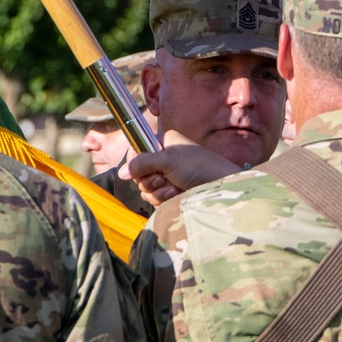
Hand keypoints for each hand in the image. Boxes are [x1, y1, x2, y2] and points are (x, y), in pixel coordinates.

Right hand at [123, 131, 242, 205]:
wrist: (221, 189)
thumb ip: (142, 163)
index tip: (142, 168)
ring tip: (175, 188)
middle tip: (164, 179)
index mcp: (165, 142)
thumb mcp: (169, 160)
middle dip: (150, 180)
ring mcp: (169, 177)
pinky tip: (178, 195)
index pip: (137, 150)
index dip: (136, 162)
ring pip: (146, 188)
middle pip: (139, 172)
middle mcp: (165, 158)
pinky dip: (164, 199)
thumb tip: (121, 173)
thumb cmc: (200, 167)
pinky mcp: (172, 193)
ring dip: (159, 191)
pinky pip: (155, 199)